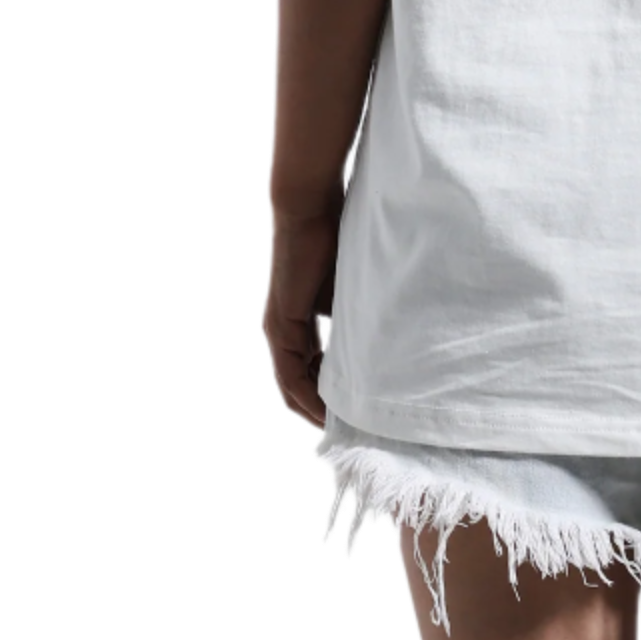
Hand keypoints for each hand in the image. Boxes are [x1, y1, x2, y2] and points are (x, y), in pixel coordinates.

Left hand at [262, 207, 339, 432]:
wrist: (308, 209)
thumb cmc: (329, 238)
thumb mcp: (344, 288)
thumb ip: (345, 315)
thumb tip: (363, 339)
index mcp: (295, 323)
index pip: (305, 371)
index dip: (323, 394)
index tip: (349, 411)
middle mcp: (280, 331)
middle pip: (293, 387)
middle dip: (318, 410)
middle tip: (347, 430)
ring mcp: (277, 329)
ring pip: (290, 385)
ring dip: (312, 409)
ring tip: (340, 427)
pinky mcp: (281, 325)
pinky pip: (291, 374)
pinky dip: (308, 395)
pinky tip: (327, 408)